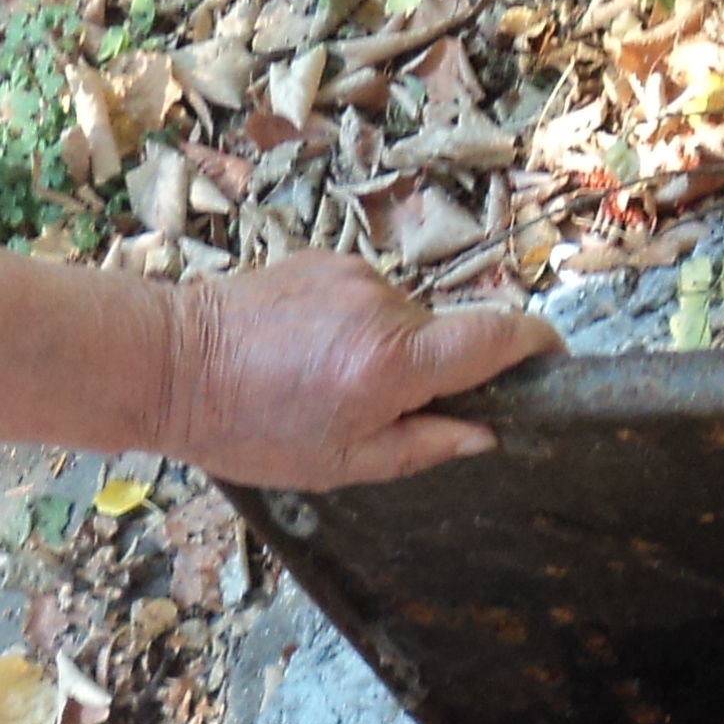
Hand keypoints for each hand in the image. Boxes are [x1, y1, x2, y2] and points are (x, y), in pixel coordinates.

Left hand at [155, 250, 559, 489]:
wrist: (171, 364)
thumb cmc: (249, 427)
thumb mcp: (344, 463)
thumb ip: (426, 446)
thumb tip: (485, 434)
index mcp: (395, 362)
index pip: (501, 336)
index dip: (538, 348)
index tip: (552, 364)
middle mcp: (384, 307)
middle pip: (451, 334)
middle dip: (437, 373)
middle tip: (385, 414)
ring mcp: (353, 274)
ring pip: (406, 320)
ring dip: (391, 354)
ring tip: (331, 386)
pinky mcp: (326, 259)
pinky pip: (369, 300)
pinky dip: (358, 330)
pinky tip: (310, 357)